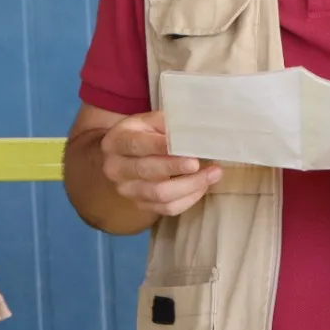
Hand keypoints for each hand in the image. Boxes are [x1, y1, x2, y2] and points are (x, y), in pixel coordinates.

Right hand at [100, 112, 221, 217]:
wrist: (126, 155)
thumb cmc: (143, 133)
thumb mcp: (151, 121)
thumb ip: (169, 125)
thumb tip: (196, 134)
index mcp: (116, 141)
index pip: (138, 144)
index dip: (162, 147)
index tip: (187, 149)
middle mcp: (116, 168)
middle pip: (148, 171)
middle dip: (179, 168)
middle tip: (206, 164)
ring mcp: (126, 190)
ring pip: (160, 194)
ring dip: (190, 186)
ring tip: (213, 175)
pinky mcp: (140, 205)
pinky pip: (167, 208)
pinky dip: (188, 199)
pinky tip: (202, 187)